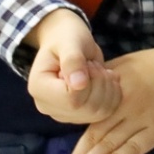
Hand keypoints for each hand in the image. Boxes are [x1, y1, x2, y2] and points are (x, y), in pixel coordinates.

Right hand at [26, 9, 119, 124]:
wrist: (67, 41)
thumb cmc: (67, 38)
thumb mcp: (70, 42)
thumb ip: (73, 60)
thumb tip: (79, 85)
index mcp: (39, 89)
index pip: (72, 100)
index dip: (89, 81)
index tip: (86, 63)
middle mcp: (48, 106)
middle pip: (87, 108)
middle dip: (100, 82)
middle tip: (93, 64)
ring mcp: (64, 114)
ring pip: (99, 112)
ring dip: (108, 87)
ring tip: (99, 70)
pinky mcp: (79, 114)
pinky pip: (106, 112)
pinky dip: (113, 93)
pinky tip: (107, 78)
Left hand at [61, 41, 153, 153]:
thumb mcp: (125, 64)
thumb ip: (103, 80)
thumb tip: (78, 93)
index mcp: (116, 87)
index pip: (90, 114)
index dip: (75, 132)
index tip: (61, 150)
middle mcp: (128, 103)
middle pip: (100, 134)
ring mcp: (145, 117)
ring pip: (114, 143)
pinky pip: (138, 146)